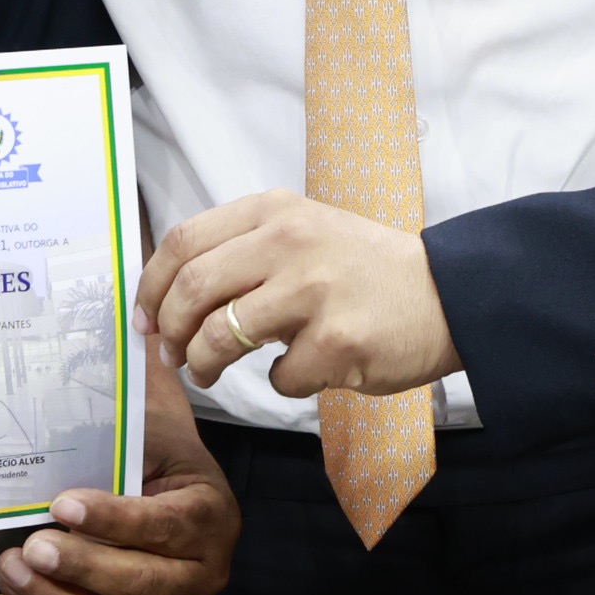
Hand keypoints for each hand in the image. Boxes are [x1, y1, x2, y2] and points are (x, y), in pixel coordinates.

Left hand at [0, 358, 237, 594]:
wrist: (156, 476)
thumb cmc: (149, 439)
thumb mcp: (151, 408)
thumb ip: (146, 375)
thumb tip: (133, 324)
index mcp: (210, 512)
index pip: (165, 525)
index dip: (115, 518)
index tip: (62, 503)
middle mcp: (201, 567)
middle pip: (143, 582)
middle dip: (84, 566)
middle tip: (32, 545)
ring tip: (11, 567)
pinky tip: (13, 582)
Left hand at [150, 189, 462, 399]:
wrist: (449, 294)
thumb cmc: (366, 269)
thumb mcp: (304, 231)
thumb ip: (243, 251)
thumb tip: (170, 297)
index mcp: (274, 212)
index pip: (184, 242)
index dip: (151, 286)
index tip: (144, 317)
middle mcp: (290, 242)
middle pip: (193, 289)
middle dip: (169, 331)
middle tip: (171, 354)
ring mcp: (314, 292)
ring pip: (221, 337)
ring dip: (204, 364)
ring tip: (208, 372)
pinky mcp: (337, 342)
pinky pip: (279, 376)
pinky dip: (279, 382)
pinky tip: (298, 370)